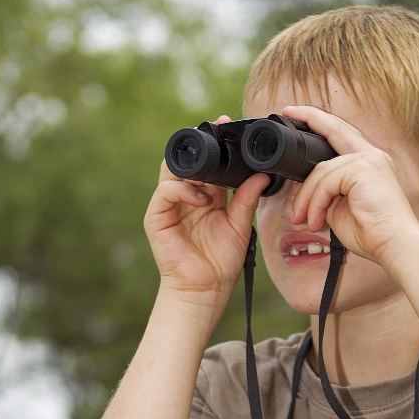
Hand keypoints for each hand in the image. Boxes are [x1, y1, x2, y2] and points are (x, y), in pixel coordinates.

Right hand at [145, 116, 269, 313]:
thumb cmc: (221, 263)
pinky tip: (202, 199)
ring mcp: (169, 205)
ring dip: (193, 165)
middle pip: (187, 159)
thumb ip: (247, 200)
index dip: (217, 143)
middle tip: (220, 130)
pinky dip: (184, 191)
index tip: (229, 126)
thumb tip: (262, 175)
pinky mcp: (156, 217)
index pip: (208, 162)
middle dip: (202, 143)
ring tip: (213, 169)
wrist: (205, 291)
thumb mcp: (240, 227)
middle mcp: (185, 196)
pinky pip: (167, 192)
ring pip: (172, 170)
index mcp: (205, 196)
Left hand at [282, 105, 418, 267]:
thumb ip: (322, 195)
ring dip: (306, 198)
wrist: (394, 245)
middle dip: (309, 117)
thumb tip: (298, 191)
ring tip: (301, 220)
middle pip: (334, 129)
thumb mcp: (339, 211)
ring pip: (321, 171)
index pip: (341, 134)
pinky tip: (315, 222)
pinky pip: (325, 182)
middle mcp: (371, 156)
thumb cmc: (372, 233)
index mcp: (369, 163)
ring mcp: (368, 160)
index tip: (297, 113)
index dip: (320, 121)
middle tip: (286, 113)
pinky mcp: (363, 169)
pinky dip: (315, 203)